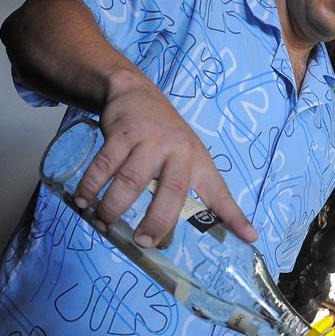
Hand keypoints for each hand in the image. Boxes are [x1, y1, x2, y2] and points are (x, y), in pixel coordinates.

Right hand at [73, 70, 257, 246]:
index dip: (235, 217)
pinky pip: (104, 166)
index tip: (250, 237)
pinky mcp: (121, 133)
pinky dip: (91, 186)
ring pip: (130, 182)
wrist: (136, 93)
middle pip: (170, 194)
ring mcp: (149, 141)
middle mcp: (178, 152)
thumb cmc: (166, 138)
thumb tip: (188, 238)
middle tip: (143, 242)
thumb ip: (193, 194)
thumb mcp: (189, 159)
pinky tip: (84, 202)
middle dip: (156, 222)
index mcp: (199, 163)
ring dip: (113, 208)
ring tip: (104, 224)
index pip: (219, 193)